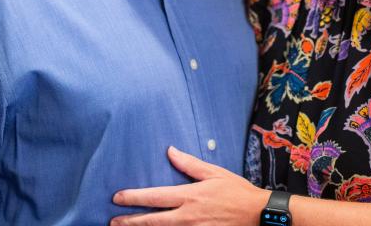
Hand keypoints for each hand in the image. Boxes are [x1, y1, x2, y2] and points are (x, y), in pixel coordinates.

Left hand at [110, 146, 268, 225]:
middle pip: (152, 221)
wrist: (258, 215)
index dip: (134, 198)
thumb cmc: (236, 191)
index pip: (155, 197)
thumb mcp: (214, 173)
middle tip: (112, 222)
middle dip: (130, 222)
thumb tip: (170, 151)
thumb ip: (189, 164)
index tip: (117, 197)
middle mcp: (188, 216)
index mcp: (189, 196)